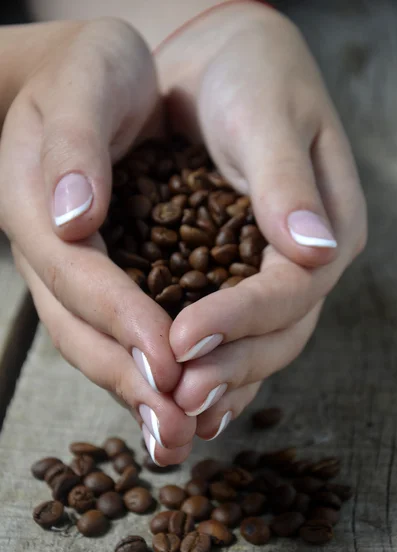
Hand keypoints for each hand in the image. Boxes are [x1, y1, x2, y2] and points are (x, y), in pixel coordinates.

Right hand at [0, 19, 194, 464]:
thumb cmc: (90, 71)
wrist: (80, 76)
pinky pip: (116, 331)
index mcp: (38, 207)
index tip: (170, 361)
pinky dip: (147, 370)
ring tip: (181, 437)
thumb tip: (72, 215)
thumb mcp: (86, 82)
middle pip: (83, 330)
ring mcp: (72, 269)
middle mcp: (52, 250)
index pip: (80, 276)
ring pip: (96, 343)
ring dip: (138, 393)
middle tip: (176, 433)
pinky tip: (180, 400)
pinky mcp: (98, 275)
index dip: (122, 319)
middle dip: (131, 381)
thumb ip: (74, 143)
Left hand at [157, 4, 366, 437]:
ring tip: (180, 411)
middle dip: (230, 366)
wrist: (229, 68)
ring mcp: (281, 279)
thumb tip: (317, 250)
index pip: (291, 290)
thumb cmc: (251, 81)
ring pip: (262, 347)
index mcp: (331, 227)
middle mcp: (310, 264)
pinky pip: (239, 337)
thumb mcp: (269, 118)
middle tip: (179, 394)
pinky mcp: (247, 282)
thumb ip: (288, 184)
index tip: (184, 339)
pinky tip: (189, 397)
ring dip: (223, 383)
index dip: (241, 320)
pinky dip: (217, 370)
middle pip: (281, 333)